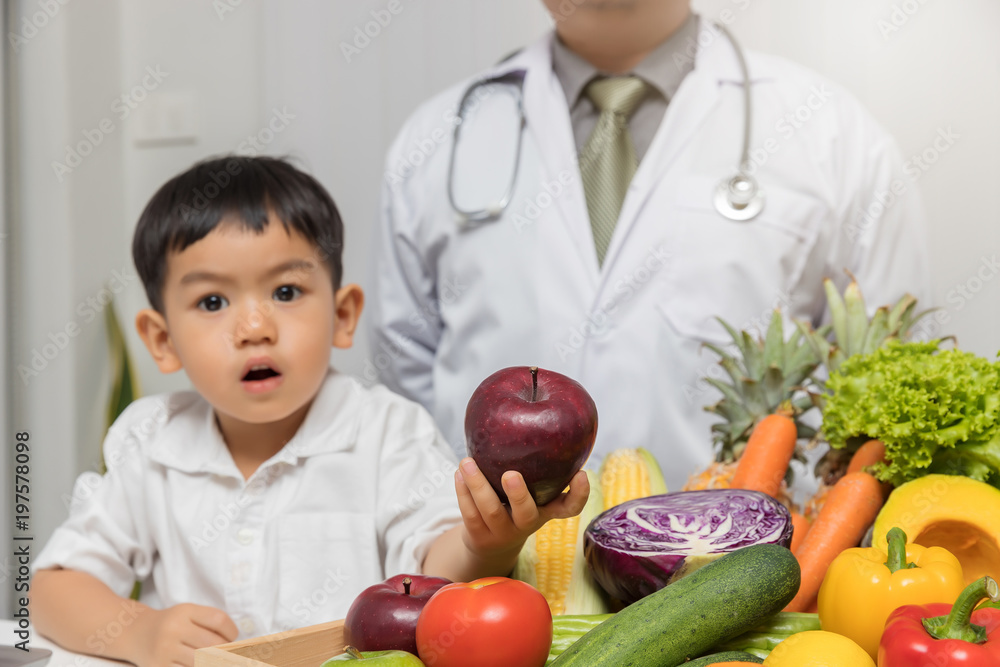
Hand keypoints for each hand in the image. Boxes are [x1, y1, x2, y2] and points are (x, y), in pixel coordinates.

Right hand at [129, 603, 238, 666]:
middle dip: (226, 651)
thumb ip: (210, 623)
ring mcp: (165, 650)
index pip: (218, 620)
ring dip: (213, 662)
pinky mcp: (159, 666)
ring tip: (216, 659)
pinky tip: (200, 663)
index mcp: (184, 611)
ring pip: (201, 661)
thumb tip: (236, 643)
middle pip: (212, 643)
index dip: (232, 631)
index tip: (233, 638)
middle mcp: (173, 629)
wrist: (135, 633)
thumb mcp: (188, 614)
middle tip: (230, 654)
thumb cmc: (171, 623)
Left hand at [454, 457, 589, 562]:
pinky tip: (459, 474)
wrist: (492, 544)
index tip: (582, 474)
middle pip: (526, 513)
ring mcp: (503, 533)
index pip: (570, 508)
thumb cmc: (515, 504)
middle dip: (518, 494)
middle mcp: (527, 524)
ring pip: (490, 511)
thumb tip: (533, 412)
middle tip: (510, 474)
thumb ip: (535, 466)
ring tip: (467, 462)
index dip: (579, 494)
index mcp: (546, 510)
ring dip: (477, 485)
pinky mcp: (480, 537)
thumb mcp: (532, 491)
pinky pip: (469, 514)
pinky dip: (463, 492)